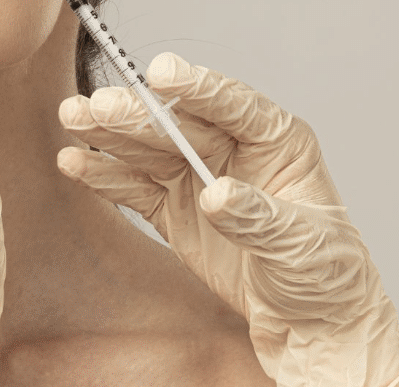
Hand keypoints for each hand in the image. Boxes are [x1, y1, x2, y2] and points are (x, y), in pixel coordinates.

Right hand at [56, 53, 398, 386]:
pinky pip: (135, 188)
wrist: (310, 326)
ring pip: (148, 149)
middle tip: (98, 106)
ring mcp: (199, 179)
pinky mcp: (175, 210)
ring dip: (109, 135)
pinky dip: (104, 175)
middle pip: (178, 125)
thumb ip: (258, 217)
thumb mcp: (300, 246)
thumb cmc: (325, 277)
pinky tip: (75, 162)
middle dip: (136, 114)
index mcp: (277, 142)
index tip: (160, 72)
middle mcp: (234, 151)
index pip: (233, 105)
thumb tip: (218, 194)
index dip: (197, 88)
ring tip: (73, 118)